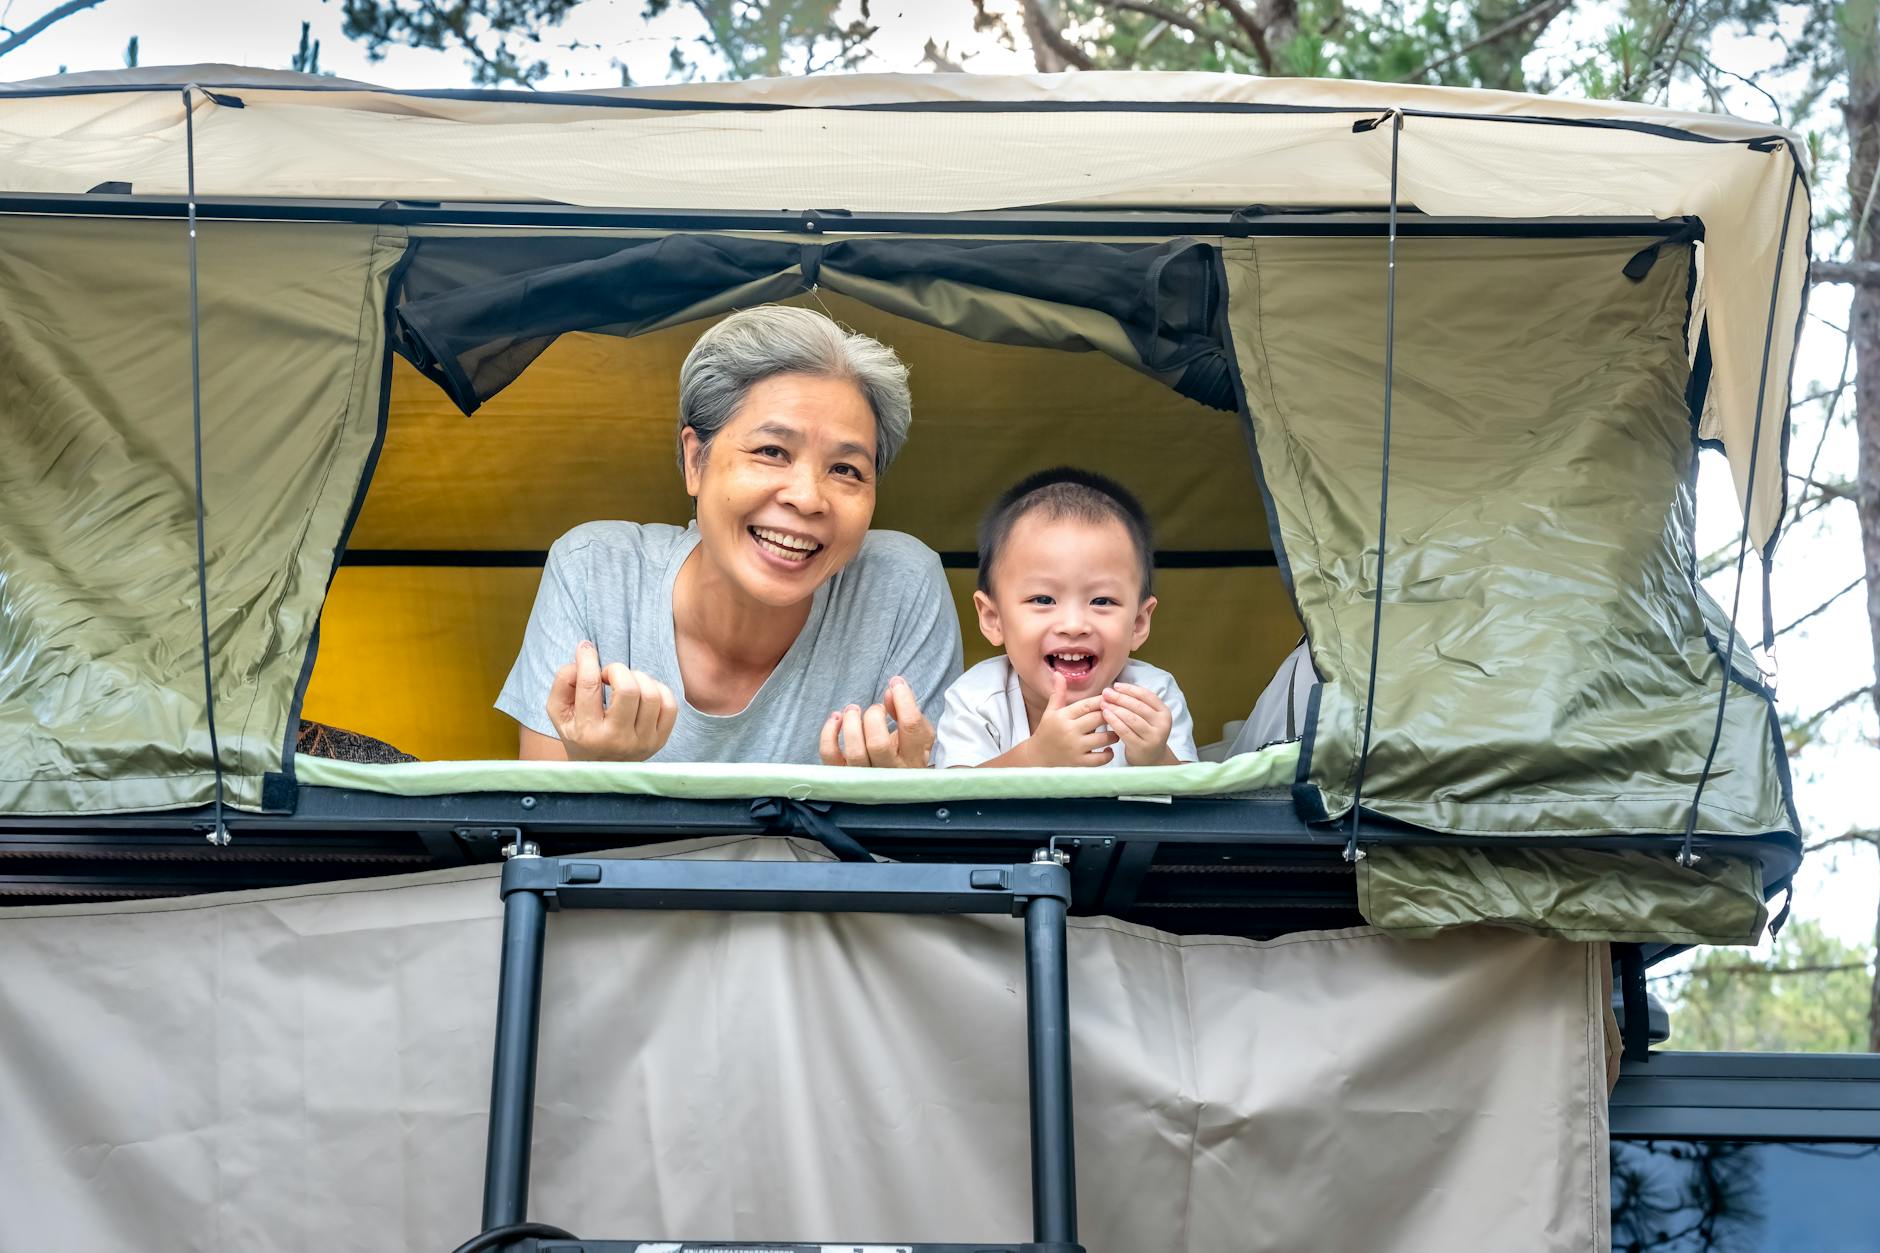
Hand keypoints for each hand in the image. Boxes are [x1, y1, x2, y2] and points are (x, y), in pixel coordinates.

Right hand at [545, 640, 677, 761]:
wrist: (599, 770)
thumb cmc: (578, 733)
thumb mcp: (559, 712)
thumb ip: (563, 681)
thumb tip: (584, 653)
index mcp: (587, 732)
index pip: (590, 685)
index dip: (588, 660)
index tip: (586, 650)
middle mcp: (616, 739)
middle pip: (628, 689)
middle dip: (618, 670)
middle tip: (609, 675)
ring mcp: (642, 741)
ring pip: (651, 694)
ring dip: (638, 677)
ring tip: (626, 683)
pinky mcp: (660, 740)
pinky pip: (669, 705)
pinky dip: (658, 689)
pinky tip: (643, 692)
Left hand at [820, 675, 934, 767]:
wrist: (896, 785)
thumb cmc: (905, 754)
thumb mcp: (917, 735)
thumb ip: (907, 712)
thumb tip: (893, 689)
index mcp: (914, 758)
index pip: (911, 726)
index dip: (903, 699)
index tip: (896, 685)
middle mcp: (891, 772)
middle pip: (878, 743)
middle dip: (873, 715)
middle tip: (875, 709)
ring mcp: (865, 778)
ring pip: (855, 751)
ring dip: (851, 723)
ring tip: (853, 710)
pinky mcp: (843, 776)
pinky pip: (830, 755)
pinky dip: (828, 733)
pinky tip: (836, 719)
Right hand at [1023, 672, 1116, 767]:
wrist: (1037, 757)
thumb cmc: (1047, 731)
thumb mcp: (1050, 711)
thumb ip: (1058, 693)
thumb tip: (1059, 673)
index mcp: (1063, 716)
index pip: (1087, 705)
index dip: (1102, 701)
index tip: (1112, 699)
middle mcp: (1070, 731)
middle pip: (1098, 719)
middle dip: (1111, 715)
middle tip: (1120, 713)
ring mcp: (1075, 748)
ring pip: (1103, 738)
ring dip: (1114, 734)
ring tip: (1116, 731)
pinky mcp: (1079, 762)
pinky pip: (1100, 759)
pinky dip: (1108, 754)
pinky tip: (1109, 749)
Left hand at [1100, 681, 1177, 765]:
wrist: (1151, 759)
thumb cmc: (1145, 733)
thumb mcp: (1148, 717)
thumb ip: (1137, 703)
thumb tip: (1115, 688)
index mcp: (1164, 712)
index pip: (1146, 695)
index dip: (1130, 689)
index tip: (1116, 685)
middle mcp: (1162, 724)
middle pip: (1138, 706)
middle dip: (1119, 697)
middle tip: (1105, 693)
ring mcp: (1153, 736)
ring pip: (1132, 718)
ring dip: (1115, 708)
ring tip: (1103, 703)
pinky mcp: (1142, 747)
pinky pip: (1125, 731)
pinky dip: (1114, 721)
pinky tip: (1105, 715)